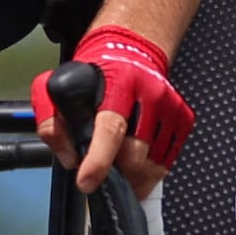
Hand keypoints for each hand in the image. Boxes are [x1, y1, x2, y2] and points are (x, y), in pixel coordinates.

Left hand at [68, 22, 193, 190]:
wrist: (132, 52)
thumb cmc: (94, 75)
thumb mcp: (57, 88)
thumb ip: (52, 122)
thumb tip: (69, 158)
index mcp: (119, 82)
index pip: (111, 128)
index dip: (98, 160)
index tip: (87, 182)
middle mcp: (150, 93)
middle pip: (135, 155)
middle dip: (116, 171)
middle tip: (103, 166)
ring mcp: (170, 107)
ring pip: (153, 164)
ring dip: (133, 174)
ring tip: (118, 162)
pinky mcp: (183, 119)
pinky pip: (167, 162)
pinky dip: (149, 169)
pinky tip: (136, 157)